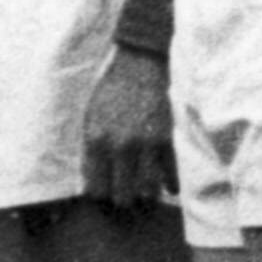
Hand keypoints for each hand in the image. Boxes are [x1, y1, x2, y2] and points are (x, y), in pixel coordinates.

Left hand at [80, 45, 174, 213]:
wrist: (140, 62)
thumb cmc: (112, 89)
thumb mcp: (91, 116)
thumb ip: (92, 148)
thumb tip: (93, 179)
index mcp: (96, 140)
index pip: (96, 188)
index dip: (100, 195)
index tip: (105, 192)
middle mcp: (121, 146)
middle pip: (122, 196)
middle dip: (122, 198)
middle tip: (125, 193)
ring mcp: (147, 145)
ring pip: (147, 192)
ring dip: (146, 193)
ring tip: (144, 190)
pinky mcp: (168, 139)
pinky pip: (171, 176)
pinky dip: (170, 184)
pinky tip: (168, 186)